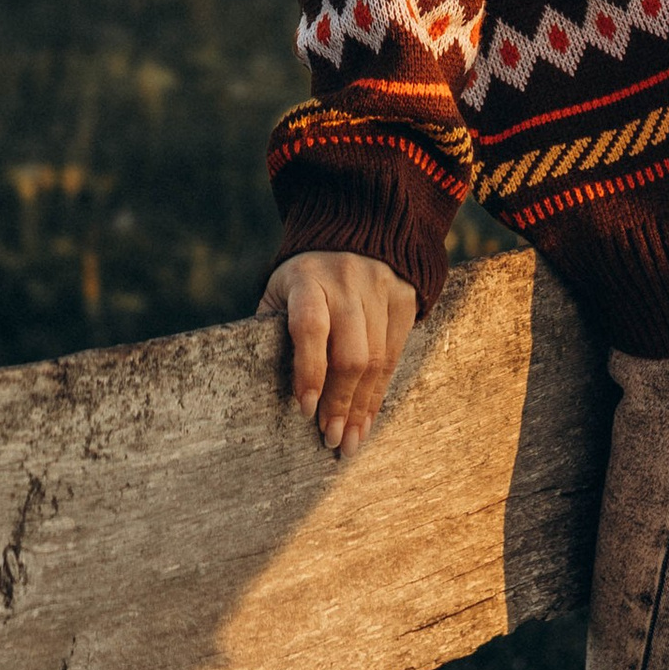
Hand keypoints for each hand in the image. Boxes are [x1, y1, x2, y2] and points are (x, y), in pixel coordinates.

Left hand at [258, 249, 417, 460]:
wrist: (357, 229)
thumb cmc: (304, 277)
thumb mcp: (280, 291)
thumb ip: (274, 331)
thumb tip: (264, 390)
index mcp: (307, 278)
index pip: (310, 327)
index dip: (308, 371)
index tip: (304, 410)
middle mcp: (346, 281)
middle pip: (349, 353)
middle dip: (340, 403)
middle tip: (332, 440)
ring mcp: (380, 287)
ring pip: (376, 359)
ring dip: (362, 407)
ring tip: (351, 440)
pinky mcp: (404, 297)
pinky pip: (395, 354)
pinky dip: (381, 392)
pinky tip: (368, 417)